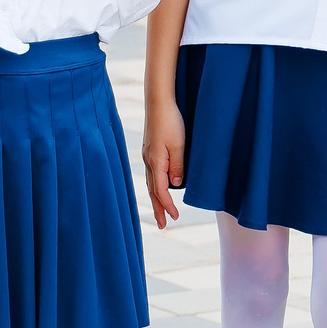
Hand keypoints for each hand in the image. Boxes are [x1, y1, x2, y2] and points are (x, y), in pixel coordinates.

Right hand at [144, 103, 184, 227]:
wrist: (158, 102)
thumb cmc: (170, 122)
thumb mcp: (179, 145)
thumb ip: (177, 167)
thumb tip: (176, 185)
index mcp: (155, 162)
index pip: (160, 191)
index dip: (167, 206)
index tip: (175, 217)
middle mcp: (148, 161)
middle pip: (152, 191)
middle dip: (158, 209)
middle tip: (162, 225)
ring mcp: (147, 155)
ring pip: (150, 183)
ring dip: (155, 199)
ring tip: (160, 211)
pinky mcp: (149, 149)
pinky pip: (151, 174)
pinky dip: (154, 186)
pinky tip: (159, 186)